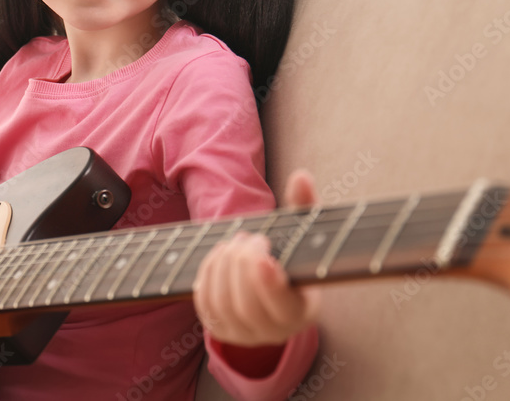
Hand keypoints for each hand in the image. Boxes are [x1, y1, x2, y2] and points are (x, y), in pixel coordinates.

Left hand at [192, 169, 320, 346]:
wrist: (271, 291)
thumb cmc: (292, 255)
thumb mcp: (303, 234)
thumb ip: (304, 207)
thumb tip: (301, 177)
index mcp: (302, 311)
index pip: (284, 307)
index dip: (270, 285)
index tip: (263, 258)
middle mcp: (274, 331)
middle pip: (247, 303)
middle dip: (243, 263)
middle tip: (252, 238)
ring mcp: (243, 333)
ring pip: (222, 303)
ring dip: (224, 265)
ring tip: (236, 244)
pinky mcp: (219, 327)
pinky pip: (205, 303)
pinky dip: (208, 273)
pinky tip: (220, 255)